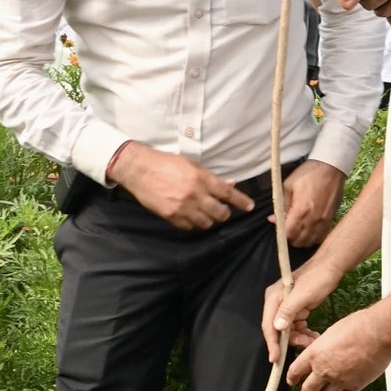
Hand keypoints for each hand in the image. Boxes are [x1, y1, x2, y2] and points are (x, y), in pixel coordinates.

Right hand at [109, 144, 254, 231]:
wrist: (140, 170)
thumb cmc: (166, 163)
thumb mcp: (191, 165)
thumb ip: (211, 177)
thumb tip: (230, 184)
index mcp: (201, 178)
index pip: (228, 193)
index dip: (241, 201)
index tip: (250, 207)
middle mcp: (195, 194)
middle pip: (220, 213)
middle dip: (224, 213)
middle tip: (222, 210)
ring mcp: (183, 207)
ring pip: (206, 223)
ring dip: (209, 220)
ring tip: (205, 214)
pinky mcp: (171, 217)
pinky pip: (189, 227)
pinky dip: (193, 223)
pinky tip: (190, 216)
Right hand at [262, 251, 343, 363]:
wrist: (331, 267)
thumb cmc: (317, 278)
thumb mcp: (303, 295)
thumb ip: (288, 310)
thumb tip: (277, 327)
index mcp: (274, 298)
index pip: (268, 324)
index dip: (271, 343)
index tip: (275, 358)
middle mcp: (277, 303)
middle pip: (278, 329)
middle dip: (290, 340)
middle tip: (305, 345)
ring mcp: (287, 306)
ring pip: (288, 330)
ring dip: (299, 337)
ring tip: (313, 339)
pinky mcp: (297, 309)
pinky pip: (297, 326)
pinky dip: (304, 332)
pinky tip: (313, 335)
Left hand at [274, 159, 345, 247]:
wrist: (331, 167)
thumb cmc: (308, 174)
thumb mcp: (288, 185)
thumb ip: (281, 206)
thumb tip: (273, 220)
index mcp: (301, 210)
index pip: (288, 234)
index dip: (281, 233)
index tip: (280, 226)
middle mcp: (314, 219)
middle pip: (299, 241)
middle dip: (290, 237)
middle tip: (287, 227)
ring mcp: (324, 221)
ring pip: (311, 242)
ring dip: (302, 239)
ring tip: (298, 229)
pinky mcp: (331, 219)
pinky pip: (321, 237)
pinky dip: (313, 237)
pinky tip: (309, 229)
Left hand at [286, 308, 390, 390]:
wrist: (377, 334)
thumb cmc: (357, 326)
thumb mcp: (331, 332)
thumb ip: (324, 346)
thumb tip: (324, 350)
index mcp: (315, 354)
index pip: (296, 370)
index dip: (292, 377)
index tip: (291, 381)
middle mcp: (324, 370)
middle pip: (308, 388)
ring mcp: (339, 380)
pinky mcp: (355, 386)